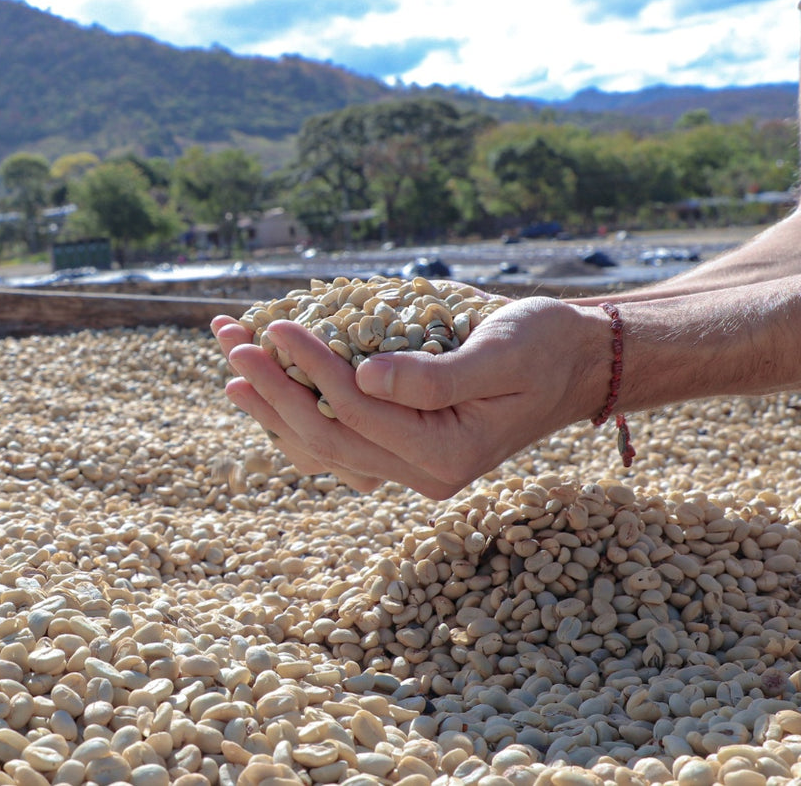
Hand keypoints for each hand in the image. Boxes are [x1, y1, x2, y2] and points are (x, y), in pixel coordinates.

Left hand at [211, 298, 607, 499]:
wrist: (570, 364)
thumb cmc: (543, 347)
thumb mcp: (502, 351)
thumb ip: (436, 374)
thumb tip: (364, 377)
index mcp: (446, 455)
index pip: (356, 412)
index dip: (311, 369)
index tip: (277, 325)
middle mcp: (421, 474)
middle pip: (324, 435)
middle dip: (271, 388)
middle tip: (231, 344)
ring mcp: (405, 468)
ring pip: (318, 444)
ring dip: (269, 402)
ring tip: (230, 361)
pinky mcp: (395, 450)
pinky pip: (330, 440)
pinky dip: (292, 410)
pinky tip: (262, 383)